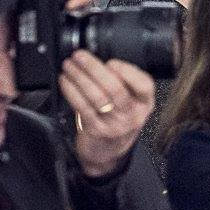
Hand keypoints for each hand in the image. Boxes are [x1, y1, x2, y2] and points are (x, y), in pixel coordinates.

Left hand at [60, 50, 154, 177]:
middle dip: (95, 68)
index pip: (144, 85)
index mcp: (144, 104)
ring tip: (69, 66)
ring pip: (97, 96)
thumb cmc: (118, 122)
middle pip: (116, 88)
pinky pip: (82, 107)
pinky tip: (65, 81)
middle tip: (80, 56)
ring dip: (80, 77)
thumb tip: (99, 62)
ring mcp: (114, 124)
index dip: (127, 71)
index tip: (111, 61)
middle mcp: (132, 115)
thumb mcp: (131, 105)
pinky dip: (71, 91)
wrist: (107, 153)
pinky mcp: (96, 130)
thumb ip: (123, 85)